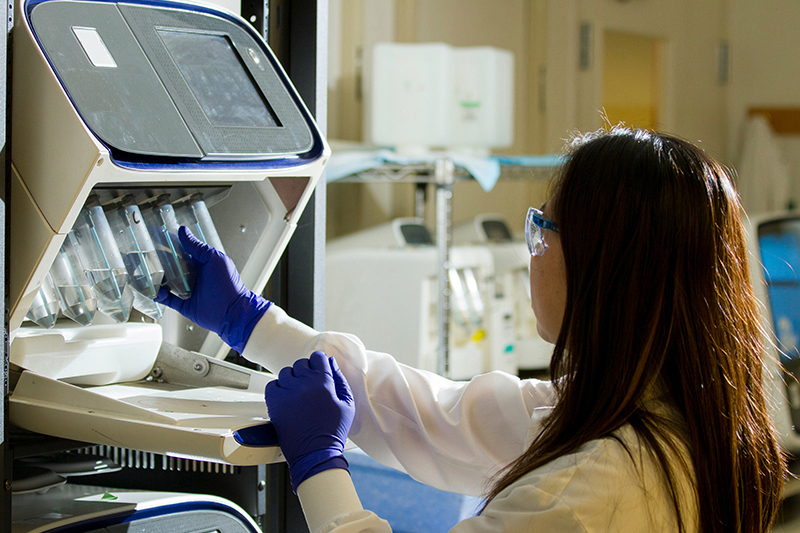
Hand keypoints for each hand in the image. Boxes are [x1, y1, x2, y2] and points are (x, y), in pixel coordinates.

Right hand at [154, 226, 270, 352]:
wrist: (232, 312)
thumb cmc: (229, 284)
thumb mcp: (214, 259)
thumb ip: (197, 247)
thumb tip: (183, 231)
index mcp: (202, 263)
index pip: (182, 251)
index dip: (170, 245)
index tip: (157, 237)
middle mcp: (195, 276)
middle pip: (172, 267)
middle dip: (160, 262)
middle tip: (145, 255)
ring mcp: (189, 291)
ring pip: (168, 282)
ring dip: (158, 278)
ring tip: (146, 272)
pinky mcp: (185, 305)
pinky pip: (168, 300)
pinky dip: (160, 295)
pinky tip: (154, 290)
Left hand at [265, 351, 354, 491]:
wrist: (315, 453)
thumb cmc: (332, 432)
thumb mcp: (347, 404)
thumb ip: (340, 380)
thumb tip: (331, 364)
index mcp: (323, 382)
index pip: (317, 357)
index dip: (318, 363)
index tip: (317, 370)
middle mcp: (304, 384)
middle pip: (301, 363)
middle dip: (306, 372)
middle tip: (309, 386)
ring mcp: (287, 392)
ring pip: (286, 372)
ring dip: (292, 380)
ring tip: (297, 394)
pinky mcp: (274, 402)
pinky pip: (272, 384)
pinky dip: (278, 389)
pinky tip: (286, 399)